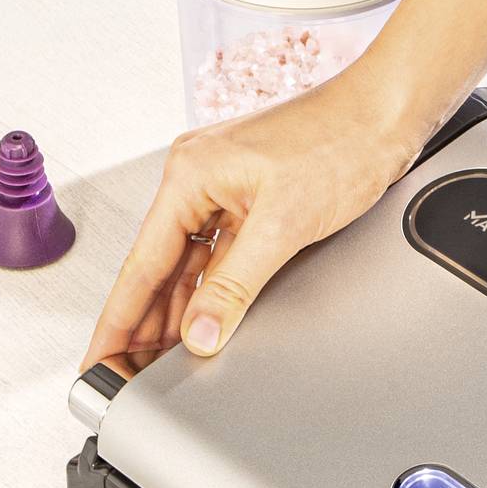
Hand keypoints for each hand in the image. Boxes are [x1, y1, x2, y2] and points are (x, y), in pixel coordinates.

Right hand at [86, 62, 429, 367]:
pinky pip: (217, 252)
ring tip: (161, 360)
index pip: (141, 265)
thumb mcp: (284, 225)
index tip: (100, 359)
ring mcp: (222, 186)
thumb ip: (235, 287)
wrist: (386, 112)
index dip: (119, 320)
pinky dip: (210, 288)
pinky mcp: (249, 196)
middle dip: (146, 323)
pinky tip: (205, 320)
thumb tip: (200, 332)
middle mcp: (196, 177)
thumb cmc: (342, 141)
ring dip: (179, 310)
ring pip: (189, 262)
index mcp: (189, 175)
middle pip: (159, 267)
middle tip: (129, 374)